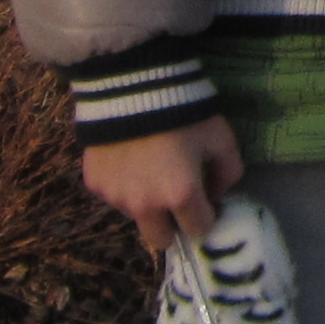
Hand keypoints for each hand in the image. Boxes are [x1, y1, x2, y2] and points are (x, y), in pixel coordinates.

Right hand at [84, 117, 243, 258]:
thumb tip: (216, 193)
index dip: (206, 216)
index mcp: (180, 196)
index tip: (206, 200)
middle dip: (173, 225)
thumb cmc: (184, 111)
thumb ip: (229, 172)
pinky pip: (114, 196)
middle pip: (162, 239)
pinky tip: (129, 156)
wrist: (131, 84)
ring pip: (136, 217)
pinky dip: (124, 185)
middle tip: (177, 197)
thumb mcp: (222, 138)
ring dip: (146, 203)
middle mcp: (145, 205)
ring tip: (150, 166)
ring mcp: (116, 196)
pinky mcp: (94, 183)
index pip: (199, 230)